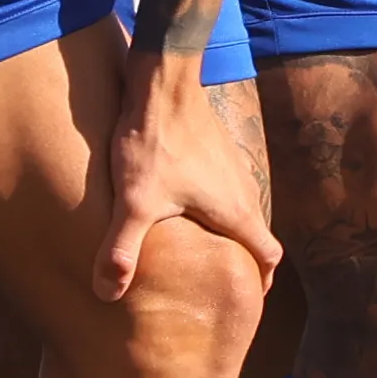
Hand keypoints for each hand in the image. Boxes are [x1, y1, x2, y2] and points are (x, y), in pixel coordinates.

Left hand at [98, 69, 280, 297]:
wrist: (164, 80)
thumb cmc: (157, 142)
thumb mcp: (135, 202)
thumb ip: (122, 250)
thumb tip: (108, 294)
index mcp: (236, 211)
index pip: (268, 255)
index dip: (262, 280)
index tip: (251, 297)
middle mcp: (243, 189)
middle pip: (255, 233)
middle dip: (243, 259)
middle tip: (222, 281)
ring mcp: (232, 165)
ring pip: (240, 207)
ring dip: (228, 229)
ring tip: (202, 247)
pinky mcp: (216, 147)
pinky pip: (224, 185)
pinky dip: (214, 203)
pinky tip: (183, 203)